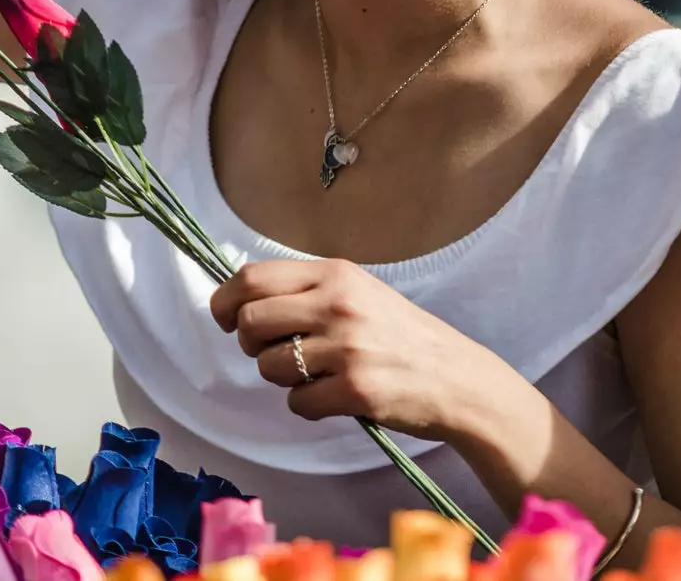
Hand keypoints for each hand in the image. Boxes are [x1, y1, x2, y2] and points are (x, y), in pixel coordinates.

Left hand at [211, 258, 503, 440]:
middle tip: (270, 350)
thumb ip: (307, 290)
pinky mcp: (355, 390)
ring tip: (314, 374)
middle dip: (249, 343)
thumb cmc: (400, 334)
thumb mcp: (357, 291)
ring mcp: (346, 348)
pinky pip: (297, 403)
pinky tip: (333, 397)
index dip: (225, 300)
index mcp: (334, 274)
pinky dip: (307, 405)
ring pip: (269, 366)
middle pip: (250, 322)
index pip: (252, 277)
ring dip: (281, 377)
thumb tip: (243, 300)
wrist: (456, 377)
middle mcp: (337, 304)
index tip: (224, 317)